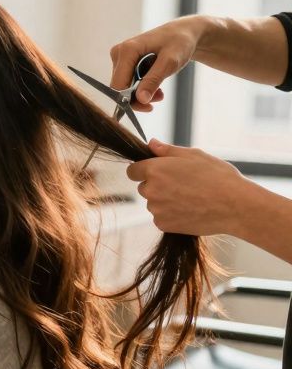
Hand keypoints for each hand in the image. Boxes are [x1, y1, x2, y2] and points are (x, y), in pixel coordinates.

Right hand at [109, 16, 207, 110]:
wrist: (184, 32)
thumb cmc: (179, 42)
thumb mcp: (170, 62)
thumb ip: (153, 80)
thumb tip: (140, 99)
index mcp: (126, 50)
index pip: (118, 84)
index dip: (129, 99)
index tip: (148, 107)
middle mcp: (118, 53)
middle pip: (120, 87)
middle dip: (138, 97)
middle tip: (159, 98)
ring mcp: (120, 58)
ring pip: (124, 87)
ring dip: (142, 94)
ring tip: (160, 93)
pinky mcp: (125, 63)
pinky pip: (128, 82)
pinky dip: (142, 88)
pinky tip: (156, 88)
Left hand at [126, 139, 256, 236]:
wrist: (235, 206)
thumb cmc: (218, 177)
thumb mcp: (194, 155)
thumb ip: (167, 150)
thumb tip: (151, 144)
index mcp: (155, 170)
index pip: (132, 171)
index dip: (143, 170)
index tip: (156, 172)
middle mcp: (150, 190)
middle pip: (144, 187)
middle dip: (157, 185)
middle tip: (183, 185)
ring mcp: (156, 209)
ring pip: (154, 203)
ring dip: (165, 201)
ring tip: (191, 197)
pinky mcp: (163, 224)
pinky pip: (161, 217)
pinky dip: (171, 215)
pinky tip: (190, 210)